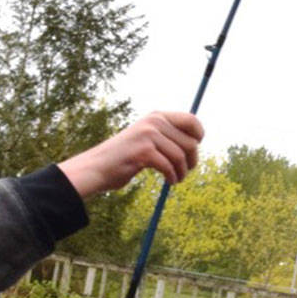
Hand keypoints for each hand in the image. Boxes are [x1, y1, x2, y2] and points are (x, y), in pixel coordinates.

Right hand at [59, 113, 203, 199]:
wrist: (98, 167)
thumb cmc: (125, 157)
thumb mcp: (147, 138)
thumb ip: (167, 135)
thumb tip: (196, 139)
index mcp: (156, 116)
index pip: (191, 120)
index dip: (199, 135)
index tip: (194, 149)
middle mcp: (154, 122)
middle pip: (190, 142)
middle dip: (192, 160)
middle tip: (186, 171)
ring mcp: (148, 135)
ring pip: (180, 156)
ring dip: (182, 172)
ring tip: (176, 179)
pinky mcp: (144, 151)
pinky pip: (169, 167)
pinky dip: (172, 177)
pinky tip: (169, 181)